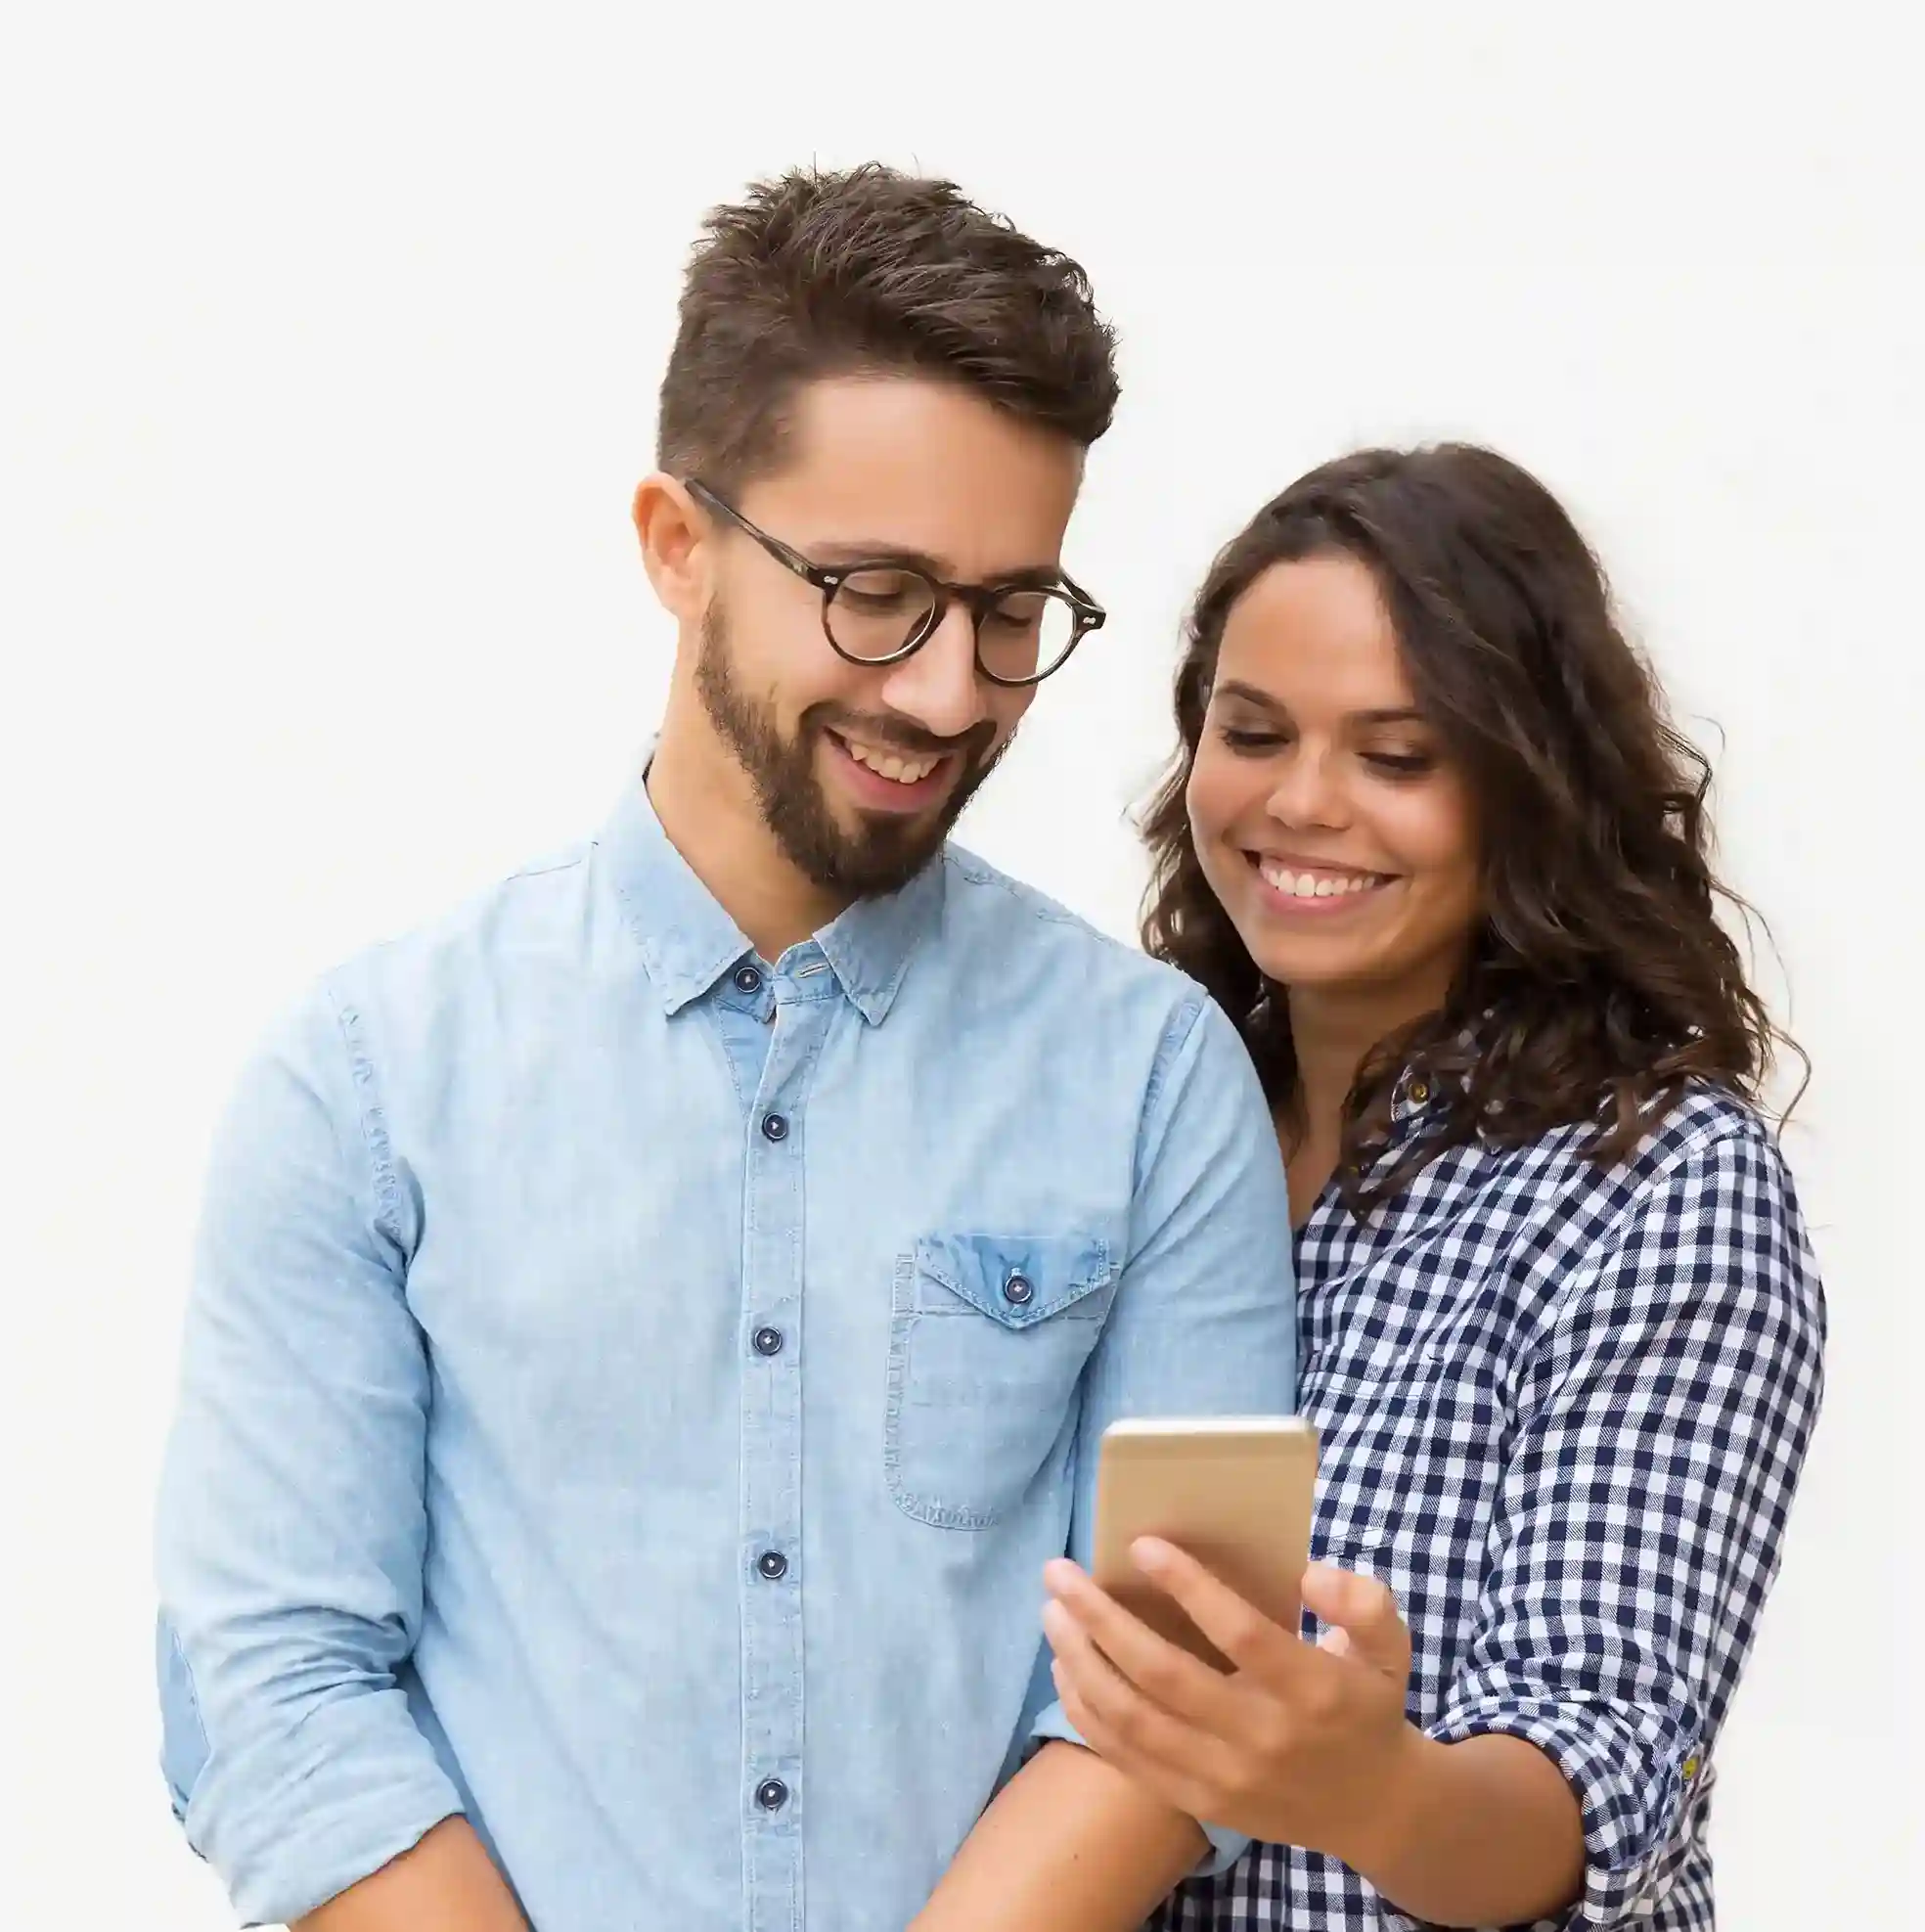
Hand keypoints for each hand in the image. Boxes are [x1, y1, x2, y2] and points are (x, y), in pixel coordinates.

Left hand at [1041, 1541, 1425, 1870]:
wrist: (1374, 1810)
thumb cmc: (1368, 1706)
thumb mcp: (1389, 1646)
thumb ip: (1362, 1602)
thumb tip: (1310, 1575)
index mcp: (1311, 1689)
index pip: (1240, 1633)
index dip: (1188, 1586)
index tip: (1141, 1544)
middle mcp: (1263, 1737)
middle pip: (1164, 1674)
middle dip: (1100, 1617)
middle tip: (1059, 1572)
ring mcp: (1226, 1777)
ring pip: (1133, 1719)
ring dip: (1082, 1661)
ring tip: (1053, 1612)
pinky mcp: (1200, 1801)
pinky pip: (1128, 1757)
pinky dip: (1088, 1712)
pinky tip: (1065, 1669)